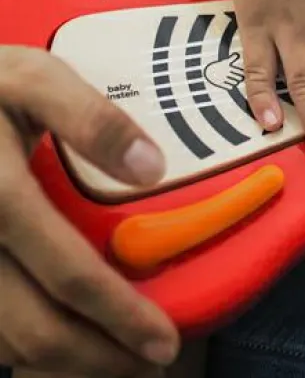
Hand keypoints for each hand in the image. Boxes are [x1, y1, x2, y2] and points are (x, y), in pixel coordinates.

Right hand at [0, 46, 177, 375]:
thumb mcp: (34, 80)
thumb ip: (91, 120)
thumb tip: (150, 167)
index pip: (69, 275)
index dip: (118, 315)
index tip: (163, 339)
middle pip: (32, 329)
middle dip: (96, 356)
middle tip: (149, 360)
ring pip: (4, 339)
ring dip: (62, 359)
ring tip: (114, 356)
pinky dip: (23, 342)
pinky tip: (66, 333)